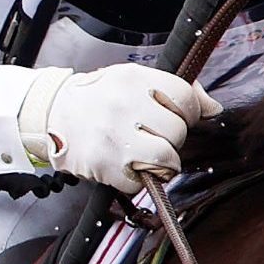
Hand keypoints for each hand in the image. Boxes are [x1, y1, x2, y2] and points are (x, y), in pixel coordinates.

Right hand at [27, 66, 218, 189]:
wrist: (51, 113)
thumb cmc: (98, 97)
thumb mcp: (132, 80)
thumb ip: (174, 89)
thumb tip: (212, 108)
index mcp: (133, 80)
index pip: (184, 98)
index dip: (189, 112)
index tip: (180, 117)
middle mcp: (123, 106)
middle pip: (178, 131)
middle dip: (173, 138)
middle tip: (156, 137)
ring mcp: (113, 137)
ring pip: (167, 158)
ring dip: (164, 162)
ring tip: (148, 155)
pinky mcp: (103, 164)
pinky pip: (141, 182)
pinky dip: (139, 180)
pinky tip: (128, 166)